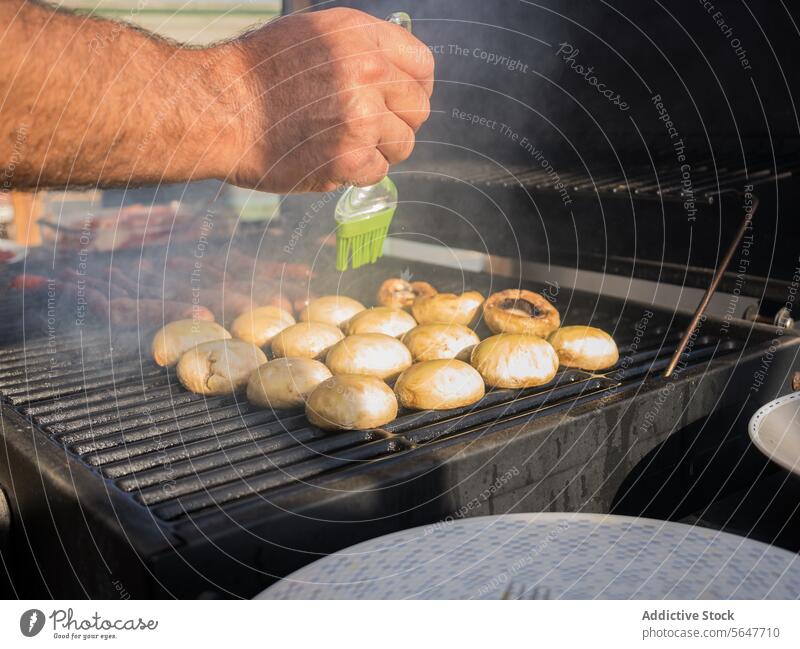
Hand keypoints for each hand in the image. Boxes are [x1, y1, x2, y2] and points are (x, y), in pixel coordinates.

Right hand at [224, 8, 433, 192]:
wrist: (220, 109)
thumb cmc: (255, 75)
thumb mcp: (310, 37)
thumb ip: (356, 51)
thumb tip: (391, 75)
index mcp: (360, 35)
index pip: (422, 66)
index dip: (415, 89)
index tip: (401, 103)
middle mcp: (367, 71)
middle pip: (418, 109)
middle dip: (399, 123)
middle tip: (370, 131)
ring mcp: (361, 115)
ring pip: (403, 144)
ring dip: (379, 151)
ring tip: (343, 146)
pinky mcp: (349, 156)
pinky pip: (377, 172)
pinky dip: (356, 173)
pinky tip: (329, 160)